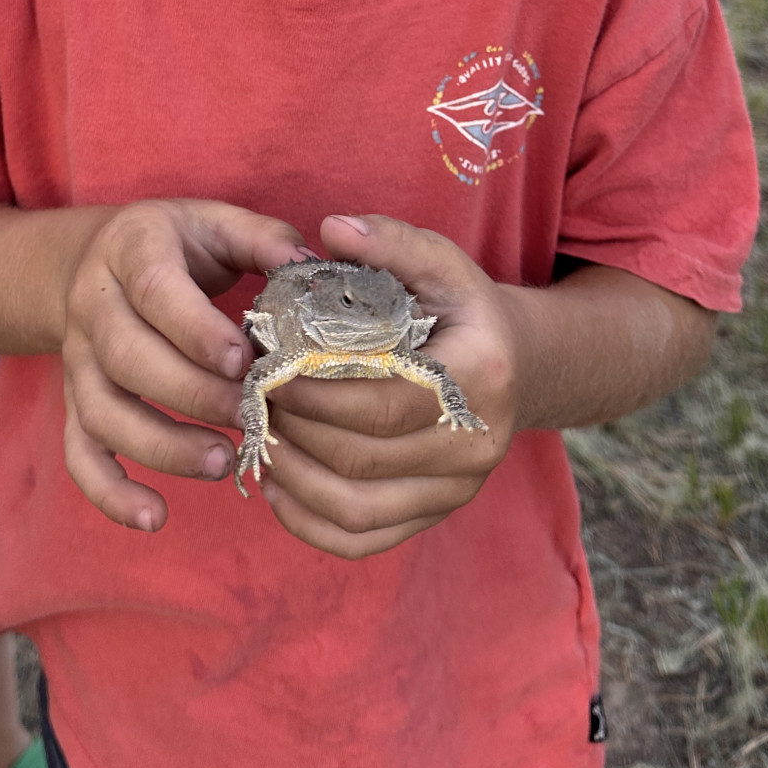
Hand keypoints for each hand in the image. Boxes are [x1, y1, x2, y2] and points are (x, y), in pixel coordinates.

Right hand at [61, 200, 308, 531]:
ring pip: (101, 411)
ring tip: (222, 464)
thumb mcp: (216, 222)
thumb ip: (263, 239)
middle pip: (125, 357)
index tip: (246, 362)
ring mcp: (78, 358)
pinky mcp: (74, 401)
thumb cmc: (177, 245)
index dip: (197, 330)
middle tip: (250, 418)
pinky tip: (154, 517)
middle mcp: (93, 305)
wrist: (94, 258)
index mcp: (131, 248)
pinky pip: (80, 452)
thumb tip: (311, 267)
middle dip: (192, 395)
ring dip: (160, 446)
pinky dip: (110, 492)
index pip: (154, 290)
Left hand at [257, 213, 521, 559]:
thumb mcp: (440, 262)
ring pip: (357, 507)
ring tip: (257, 438)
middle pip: (360, 458)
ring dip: (293, 479)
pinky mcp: (438, 512)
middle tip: (249, 399)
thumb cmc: (464, 308)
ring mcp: (459, 488)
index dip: (312, 395)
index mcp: (479, 376)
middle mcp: (476, 444)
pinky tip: (277, 487)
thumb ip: (390, 243)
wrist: (518, 364)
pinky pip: (365, 538)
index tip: (266, 371)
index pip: (379, 404)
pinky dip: (312, 524)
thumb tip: (331, 229)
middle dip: (293, 430)